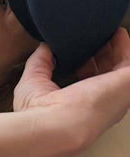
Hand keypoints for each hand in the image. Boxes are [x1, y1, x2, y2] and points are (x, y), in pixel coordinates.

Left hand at [12, 28, 129, 152]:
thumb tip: (45, 47)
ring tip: (110, 29)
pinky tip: (119, 32)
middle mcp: (102, 101)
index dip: (86, 63)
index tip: (79, 48)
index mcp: (82, 105)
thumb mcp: (35, 81)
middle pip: (107, 73)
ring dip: (117, 48)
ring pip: (122, 67)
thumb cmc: (39, 112)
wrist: (54, 126)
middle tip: (97, 34)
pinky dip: (125, 46)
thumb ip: (42, 62)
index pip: (89, 81)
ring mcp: (116, 94)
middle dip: (104, 53)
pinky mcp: (126, 83)